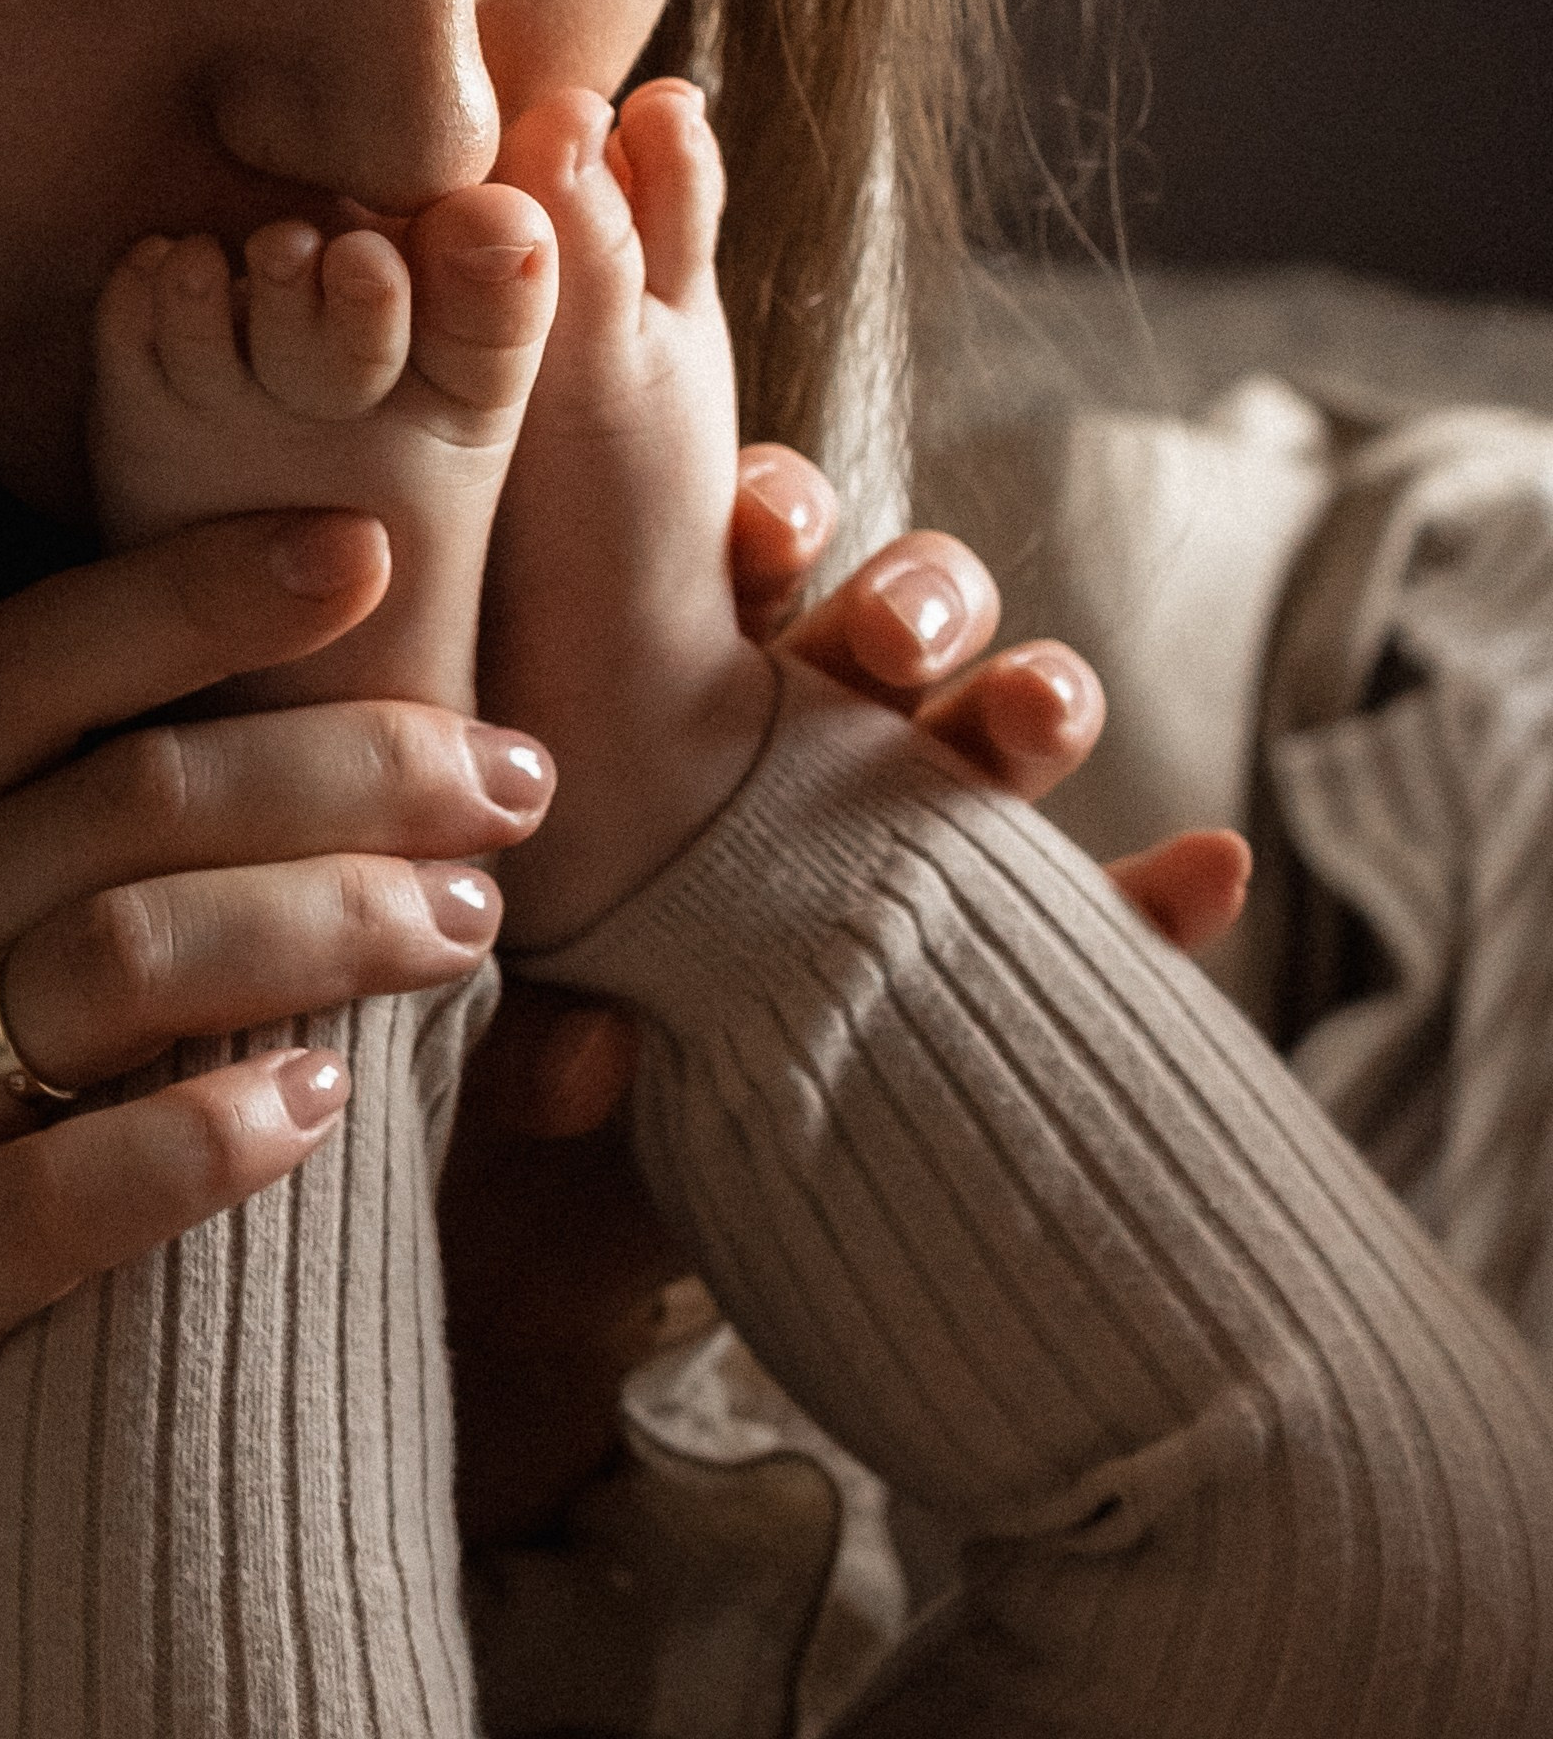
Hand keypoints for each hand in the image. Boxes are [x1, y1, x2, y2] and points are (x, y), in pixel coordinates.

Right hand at [0, 510, 555, 1623]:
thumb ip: (122, 846)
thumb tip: (397, 775)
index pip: (30, 659)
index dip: (195, 591)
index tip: (373, 553)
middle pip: (125, 799)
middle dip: (345, 770)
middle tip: (512, 788)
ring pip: (116, 961)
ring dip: (321, 923)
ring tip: (467, 927)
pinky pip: (66, 1190)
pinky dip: (210, 1135)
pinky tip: (325, 1107)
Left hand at [441, 451, 1250, 1544]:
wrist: (590, 1218)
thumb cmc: (555, 1056)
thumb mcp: (529, 1026)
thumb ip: (548, 1034)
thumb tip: (585, 1068)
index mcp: (700, 696)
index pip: (759, 558)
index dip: (781, 520)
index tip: (774, 541)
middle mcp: (821, 745)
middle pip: (904, 616)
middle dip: (922, 600)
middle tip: (899, 644)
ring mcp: (922, 846)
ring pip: (1010, 723)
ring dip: (1040, 697)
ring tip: (1036, 719)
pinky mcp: (996, 965)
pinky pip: (1109, 920)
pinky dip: (1165, 895)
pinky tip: (1210, 868)